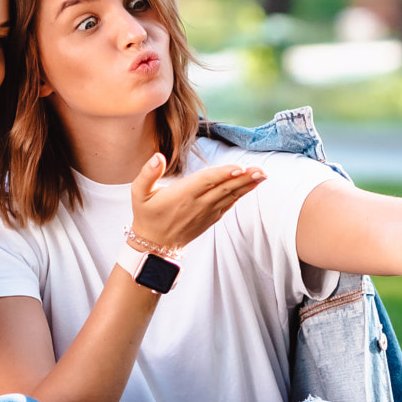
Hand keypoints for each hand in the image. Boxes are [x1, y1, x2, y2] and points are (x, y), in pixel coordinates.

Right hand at [128, 154, 263, 253]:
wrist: (154, 244)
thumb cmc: (147, 216)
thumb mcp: (139, 193)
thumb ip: (147, 174)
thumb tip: (158, 157)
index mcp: (182, 195)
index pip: (206, 181)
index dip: (223, 174)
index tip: (238, 168)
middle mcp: (197, 204)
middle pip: (224, 188)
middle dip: (243, 178)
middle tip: (260, 169)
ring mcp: (206, 212)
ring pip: (230, 196)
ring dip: (247, 185)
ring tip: (262, 175)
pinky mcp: (211, 218)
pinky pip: (228, 204)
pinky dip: (241, 194)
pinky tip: (251, 186)